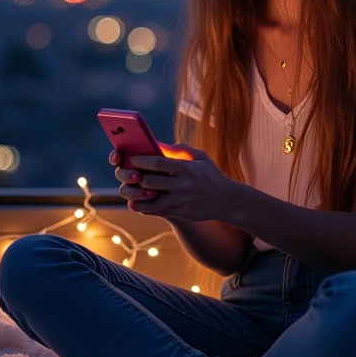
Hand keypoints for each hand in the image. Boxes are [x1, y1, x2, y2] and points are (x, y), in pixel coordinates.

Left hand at [109, 143, 241, 221]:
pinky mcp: (181, 212)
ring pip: (151, 200)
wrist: (227, 200)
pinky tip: (137, 203)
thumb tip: (156, 144)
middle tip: (127, 173)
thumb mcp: (200, 157)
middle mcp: (183, 185)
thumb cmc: (211, 174)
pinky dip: (145, 207)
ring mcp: (182, 200)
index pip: (158, 163)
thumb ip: (178, 150)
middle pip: (151, 182)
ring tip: (129, 190)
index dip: (141, 160)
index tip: (131, 158)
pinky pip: (158, 211)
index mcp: (187, 168)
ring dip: (137, 195)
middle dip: (136, 177)